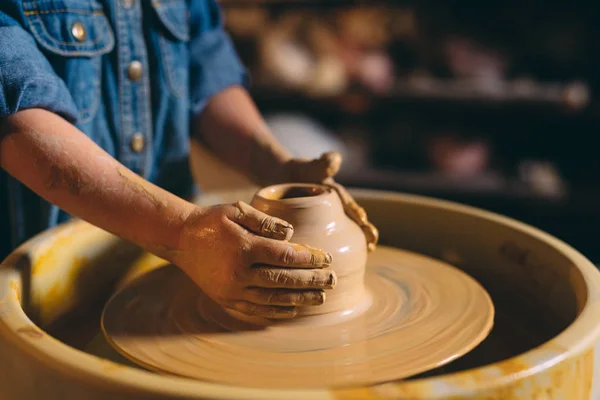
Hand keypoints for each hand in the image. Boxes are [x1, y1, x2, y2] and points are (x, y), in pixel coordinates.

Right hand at [174, 202, 335, 318]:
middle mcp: (238, 273)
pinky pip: (255, 310)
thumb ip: (265, 221)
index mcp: (243, 248)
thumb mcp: (236, 210)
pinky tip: (294, 310)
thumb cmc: (210, 221)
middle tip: (332, 280)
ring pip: (272, 299)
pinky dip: (277, 312)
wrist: (179, 239)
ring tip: (320, 298)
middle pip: (283, 280)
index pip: (285, 256)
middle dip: (311, 281)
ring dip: (299, 299)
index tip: (327, 258)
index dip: (309, 258)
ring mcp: (231, 290)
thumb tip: (291, 234)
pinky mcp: (225, 299)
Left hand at [284, 152, 378, 250]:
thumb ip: (322, 163)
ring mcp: (325, 219)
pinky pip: (325, 240)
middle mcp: (334, 208)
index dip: (355, 211)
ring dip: (353, 243)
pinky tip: (331, 263)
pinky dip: (331, 249)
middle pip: (350, 219)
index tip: (363, 220)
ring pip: (341, 232)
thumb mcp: (308, 167)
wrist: (281, 179)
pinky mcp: (315, 229)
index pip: (346, 203)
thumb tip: (335, 158)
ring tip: (365, 253)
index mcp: (334, 196)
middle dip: (363, 230)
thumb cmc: (298, 171)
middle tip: (372, 243)